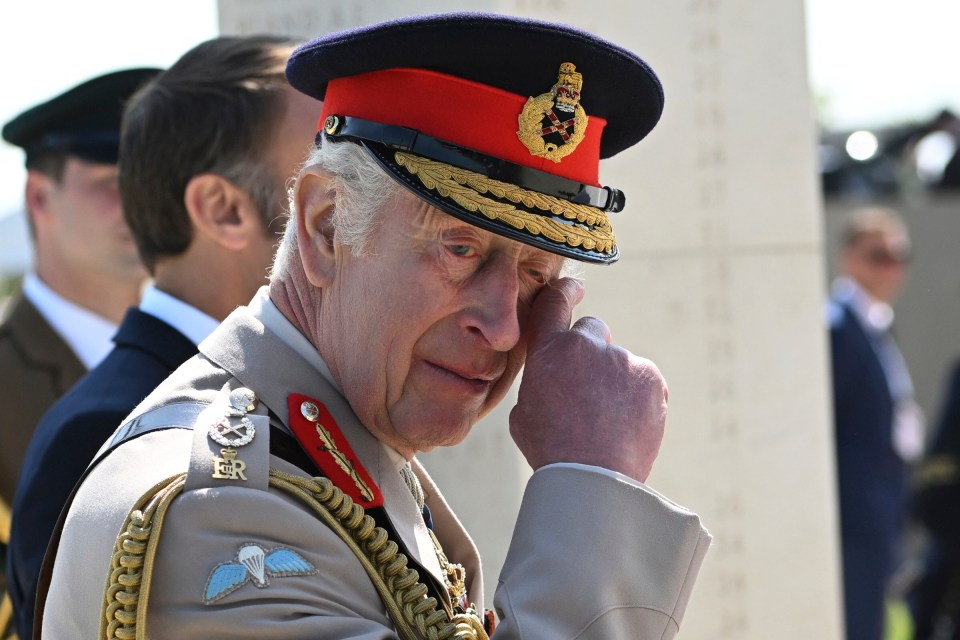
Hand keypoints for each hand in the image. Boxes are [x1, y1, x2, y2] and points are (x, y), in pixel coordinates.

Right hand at [509, 277, 667, 481]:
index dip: (563, 293)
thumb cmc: (551, 449)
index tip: (573, 289)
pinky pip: (643, 379)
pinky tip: (625, 423)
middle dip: (590, 351)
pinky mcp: (650, 377)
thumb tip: (554, 376)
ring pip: (619, 361)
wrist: (592, 476)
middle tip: (587, 389)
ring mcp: (623, 359)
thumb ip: (541, 380)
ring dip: (614, 380)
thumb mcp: (525, 410)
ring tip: (606, 421)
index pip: (554, 303)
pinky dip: (638, 396)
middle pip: (593, 330)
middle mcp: (587, 345)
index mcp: (550, 349)